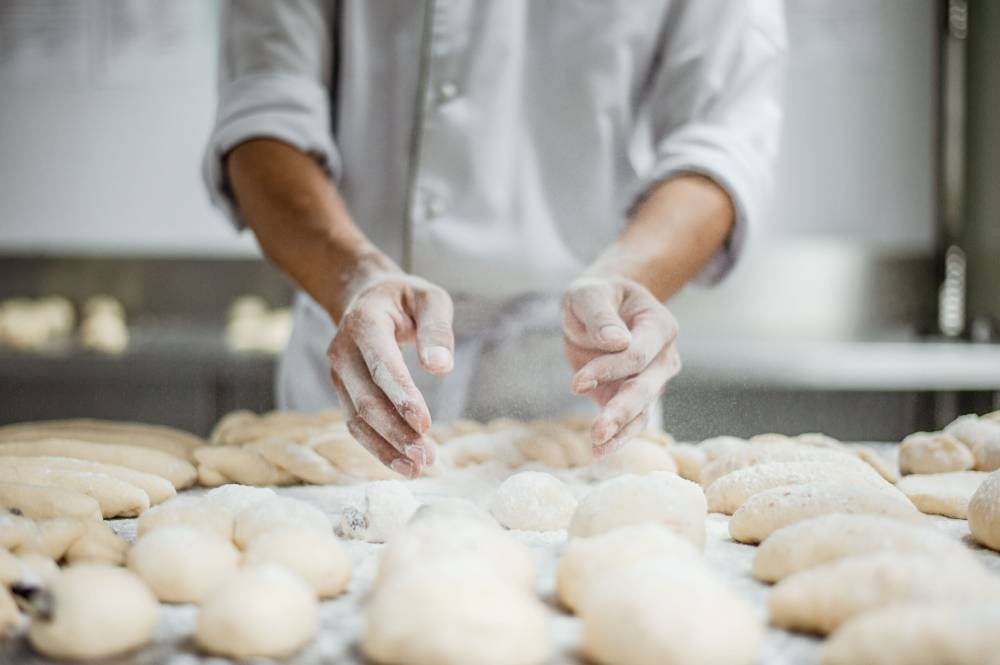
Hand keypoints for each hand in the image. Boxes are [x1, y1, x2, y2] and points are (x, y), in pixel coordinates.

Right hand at [328, 271, 453, 477]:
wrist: (367, 297)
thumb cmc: (405, 299)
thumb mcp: (430, 299)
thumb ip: (437, 329)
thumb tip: (440, 368)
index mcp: (364, 322)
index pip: (381, 364)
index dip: (402, 396)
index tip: (425, 424)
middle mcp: (342, 350)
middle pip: (366, 399)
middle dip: (397, 432)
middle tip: (428, 456)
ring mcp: (338, 374)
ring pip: (357, 419)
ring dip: (387, 448)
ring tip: (419, 468)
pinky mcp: (343, 392)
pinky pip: (356, 425)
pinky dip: (377, 448)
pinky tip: (404, 465)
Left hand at [562, 276, 680, 454]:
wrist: (598, 307)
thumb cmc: (596, 296)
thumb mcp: (589, 294)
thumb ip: (602, 316)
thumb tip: (618, 343)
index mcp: (659, 325)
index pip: (638, 354)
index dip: (610, 369)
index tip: (576, 383)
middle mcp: (663, 356)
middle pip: (646, 387)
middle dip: (621, 410)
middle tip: (597, 432)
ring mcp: (653, 380)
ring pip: (642, 410)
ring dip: (620, 430)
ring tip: (598, 447)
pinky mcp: (634, 397)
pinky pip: (632, 422)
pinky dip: (618, 437)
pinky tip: (601, 451)